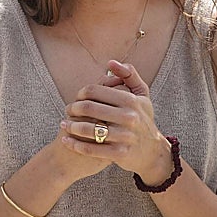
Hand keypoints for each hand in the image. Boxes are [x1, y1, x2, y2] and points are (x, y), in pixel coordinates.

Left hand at [61, 61, 172, 184]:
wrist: (152, 151)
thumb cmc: (143, 118)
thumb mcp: (142, 95)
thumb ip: (129, 75)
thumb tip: (111, 62)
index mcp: (131, 100)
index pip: (94, 90)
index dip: (80, 93)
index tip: (76, 97)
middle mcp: (129, 117)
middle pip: (88, 108)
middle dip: (72, 108)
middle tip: (67, 110)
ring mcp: (125, 137)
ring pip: (87, 129)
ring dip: (70, 126)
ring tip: (64, 124)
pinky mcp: (119, 154)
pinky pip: (90, 149)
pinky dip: (74, 144)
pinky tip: (66, 140)